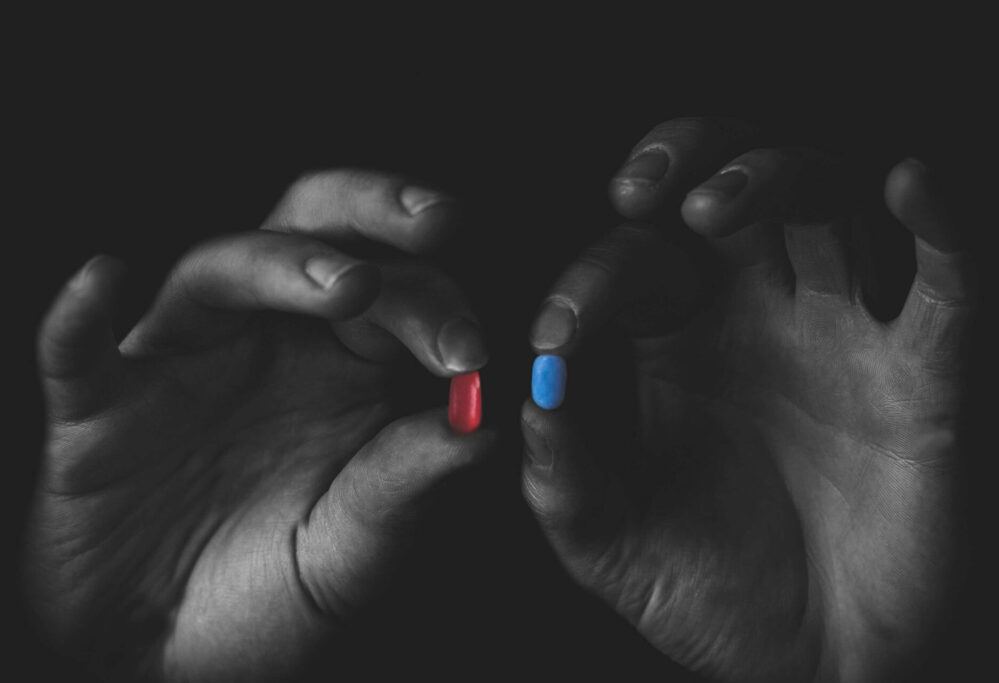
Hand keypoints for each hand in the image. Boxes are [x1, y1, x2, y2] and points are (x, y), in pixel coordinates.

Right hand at [26, 170, 494, 681]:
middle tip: (437, 223)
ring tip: (348, 285)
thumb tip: (486, 425)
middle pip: (313, 235)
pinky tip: (104, 280)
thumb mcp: (359, 545)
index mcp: (344, 367)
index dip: (435, 305)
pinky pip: (77, 351)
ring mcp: (183, 365)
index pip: (394, 293)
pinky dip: (79, 317)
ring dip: (279, 265)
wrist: (180, 656)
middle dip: (373, 214)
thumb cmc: (281, 594)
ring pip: (220, 272)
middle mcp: (268, 344)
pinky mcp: (99, 407)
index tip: (471, 350)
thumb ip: (408, 482)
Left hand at [521, 119, 970, 681]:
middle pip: (735, 190)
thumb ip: (560, 471)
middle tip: (637, 189)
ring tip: (712, 205)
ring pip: (825, 205)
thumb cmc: (701, 593)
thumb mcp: (606, 536)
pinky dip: (938, 226)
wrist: (803, 662)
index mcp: (677, 341)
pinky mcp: (920, 378)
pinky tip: (906, 182)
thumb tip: (527, 389)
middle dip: (689, 160)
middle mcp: (757, 318)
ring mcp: (841, 337)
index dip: (591, 280)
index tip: (556, 333)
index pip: (636, 261)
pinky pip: (944, 284)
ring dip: (773, 177)